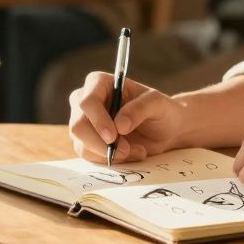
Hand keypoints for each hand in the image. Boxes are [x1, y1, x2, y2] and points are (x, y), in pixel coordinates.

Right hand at [68, 71, 185, 163]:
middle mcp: (86, 101)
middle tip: (126, 149)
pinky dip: (111, 160)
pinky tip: (130, 153)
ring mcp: (85, 123)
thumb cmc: (161, 110)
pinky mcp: (87, 142)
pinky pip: (90, 157)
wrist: (165, 130)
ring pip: (82, 145)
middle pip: (78, 126)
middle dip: (101, 143)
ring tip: (135, 150)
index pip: (87, 102)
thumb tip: (119, 125)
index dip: (97, 120)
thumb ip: (139, 109)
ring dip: (111, 154)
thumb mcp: (157, 104)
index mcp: (99, 83)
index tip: (113, 136)